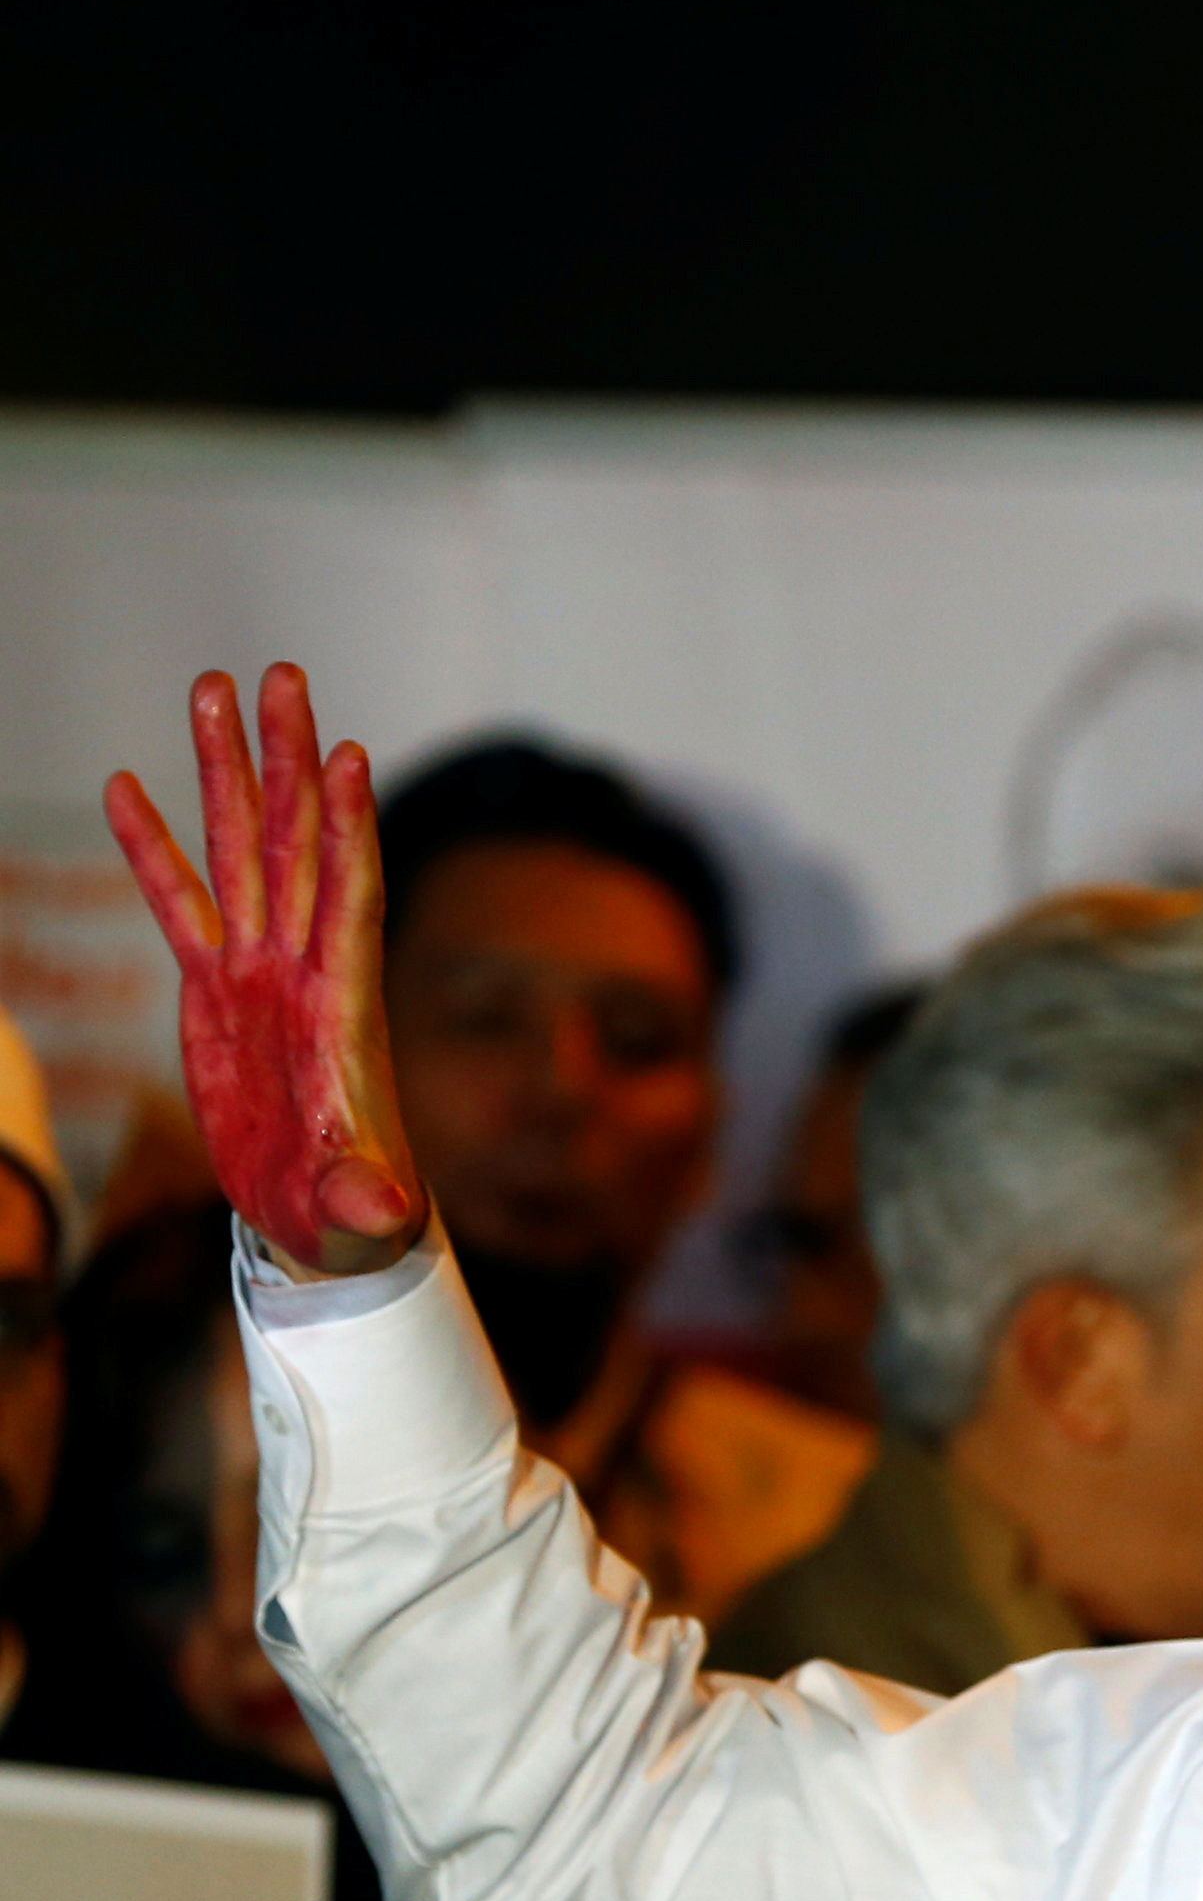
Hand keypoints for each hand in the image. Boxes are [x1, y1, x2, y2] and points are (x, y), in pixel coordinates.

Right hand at [104, 666, 422, 1276]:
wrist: (323, 1223)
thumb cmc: (354, 1217)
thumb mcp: (363, 1212)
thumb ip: (367, 1202)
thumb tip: (378, 1214)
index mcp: (346, 1007)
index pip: (352, 898)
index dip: (350, 830)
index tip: (348, 756)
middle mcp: (308, 969)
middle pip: (299, 842)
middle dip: (289, 760)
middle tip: (279, 676)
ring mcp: (262, 972)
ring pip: (243, 851)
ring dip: (228, 772)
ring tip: (211, 692)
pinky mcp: (218, 991)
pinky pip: (181, 903)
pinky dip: (154, 846)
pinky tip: (126, 784)